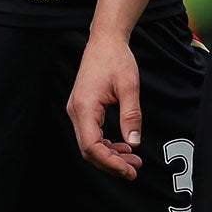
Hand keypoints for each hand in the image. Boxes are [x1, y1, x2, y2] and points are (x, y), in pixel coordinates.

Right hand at [67, 30, 142, 178]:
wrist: (104, 41)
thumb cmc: (116, 59)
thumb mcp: (129, 86)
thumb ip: (131, 115)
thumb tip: (134, 144)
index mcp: (85, 106)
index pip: (91, 146)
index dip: (110, 162)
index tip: (129, 170)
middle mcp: (76, 110)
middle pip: (88, 150)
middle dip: (111, 163)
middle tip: (135, 169)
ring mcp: (76, 110)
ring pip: (88, 144)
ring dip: (109, 155)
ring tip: (133, 160)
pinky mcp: (81, 108)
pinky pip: (90, 135)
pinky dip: (105, 145)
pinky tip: (122, 146)